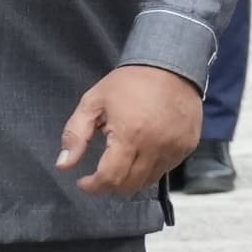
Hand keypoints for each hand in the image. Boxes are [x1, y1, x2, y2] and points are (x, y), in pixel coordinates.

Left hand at [56, 63, 201, 194]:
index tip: (83, 181)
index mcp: (129, 135)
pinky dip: (151, 168)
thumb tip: (63, 165)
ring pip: (149, 180)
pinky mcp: (188, 145)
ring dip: (132, 178)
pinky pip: (167, 168)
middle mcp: (155, 146)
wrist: (171, 65)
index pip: (110, 178)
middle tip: (102, 173)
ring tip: (123, 162)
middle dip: (110, 185)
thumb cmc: (128, 83)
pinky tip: (143, 153)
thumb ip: (75, 135)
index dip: (93, 186)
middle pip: (130, 185)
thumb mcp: (93, 103)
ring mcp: (175, 147)